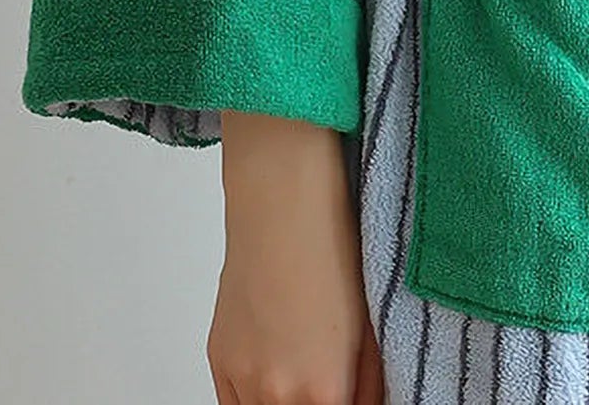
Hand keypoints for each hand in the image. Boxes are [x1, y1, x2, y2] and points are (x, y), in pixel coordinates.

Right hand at [210, 114, 385, 404]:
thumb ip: (367, 385)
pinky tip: (277, 376)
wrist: (282, 204)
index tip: (350, 395)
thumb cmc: (332, 250)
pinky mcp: (219, 360)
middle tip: (330, 385)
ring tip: (304, 374)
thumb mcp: (369, 327)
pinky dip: (256, 400)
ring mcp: (242, 379)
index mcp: (323, 390)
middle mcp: (277, 395)